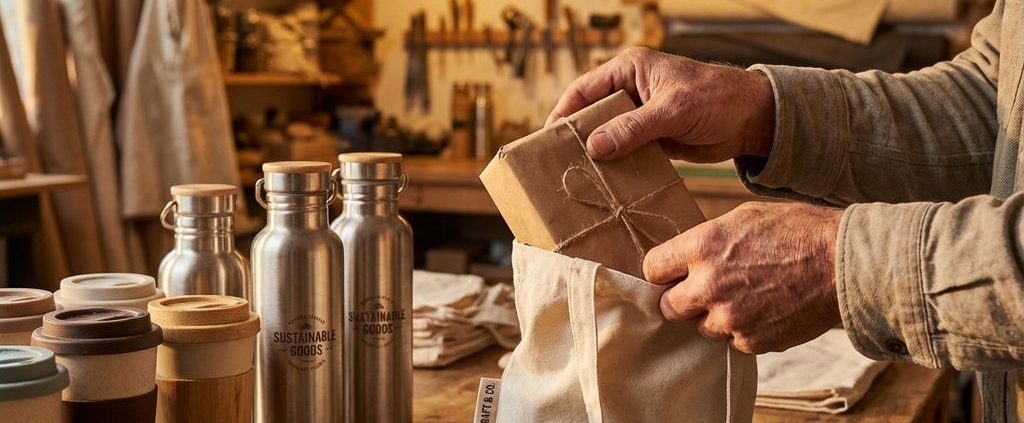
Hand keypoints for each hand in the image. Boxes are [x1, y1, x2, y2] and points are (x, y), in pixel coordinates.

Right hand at [546, 47, 775, 162]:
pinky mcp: (652, 138)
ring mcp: (640, 116)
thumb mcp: (672, 110)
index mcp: (629, 70)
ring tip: (578, 179)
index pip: (584, 90)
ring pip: (607, 136)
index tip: (546, 139)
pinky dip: (617, 167)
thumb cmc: (717, 99)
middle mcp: (630, 91)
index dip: (563, 113)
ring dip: (597, 157)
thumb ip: (633, 127)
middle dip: (577, 138)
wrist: (753, 119)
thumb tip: (594, 146)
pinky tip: (607, 185)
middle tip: (558, 165)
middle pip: (591, 115)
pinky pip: (626, 152)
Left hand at [643, 202, 842, 353]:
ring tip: (746, 296)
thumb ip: (707, 240)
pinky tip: (765, 309)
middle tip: (703, 291)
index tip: (671, 273)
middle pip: (667, 307)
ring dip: (715, 316)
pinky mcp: (752, 341)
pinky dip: (744, 330)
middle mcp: (708, 285)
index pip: (652, 268)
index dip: (662, 271)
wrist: (844, 263)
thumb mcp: (743, 217)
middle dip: (681, 299)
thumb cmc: (797, 231)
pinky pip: (733, 342)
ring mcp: (730, 318)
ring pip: (702, 327)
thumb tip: (686, 257)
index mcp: (701, 247)